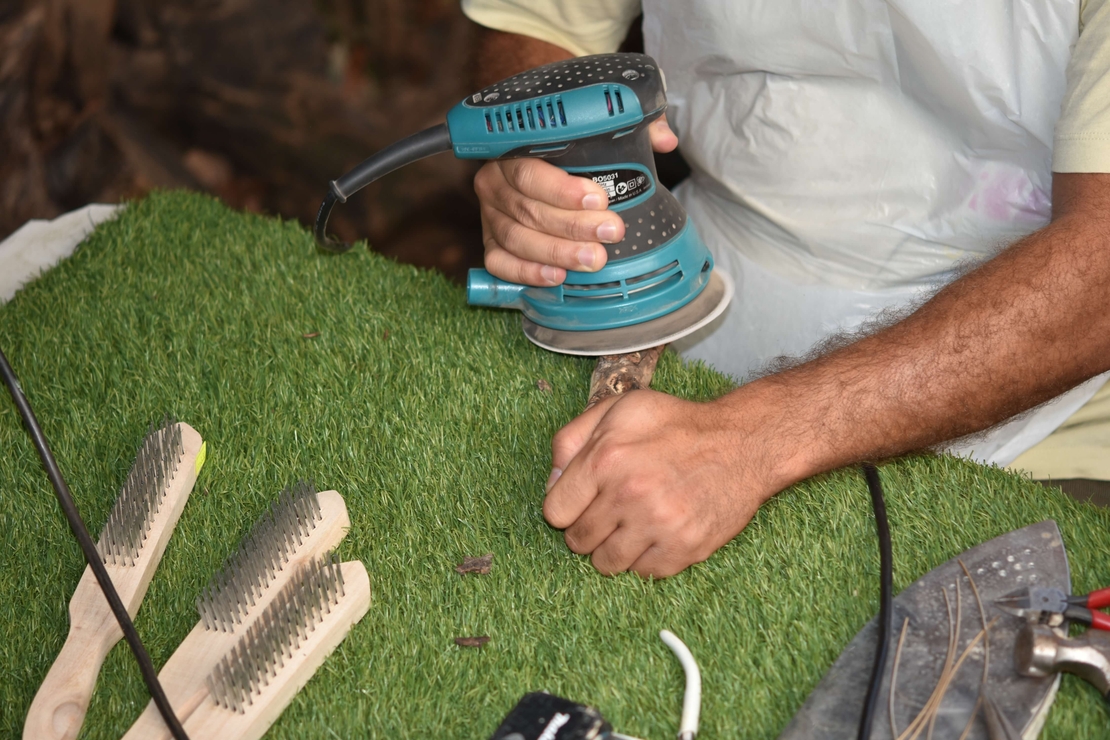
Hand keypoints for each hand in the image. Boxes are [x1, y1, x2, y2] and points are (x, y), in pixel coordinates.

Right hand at [473, 116, 678, 285]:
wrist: (541, 169)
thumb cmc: (569, 151)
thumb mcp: (599, 131)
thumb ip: (632, 127)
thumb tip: (665, 140)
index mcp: (512, 151)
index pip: (530, 171)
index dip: (562, 189)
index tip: (599, 199)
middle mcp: (495, 182)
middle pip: (529, 209)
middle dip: (573, 226)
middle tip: (611, 232)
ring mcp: (490, 216)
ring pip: (518, 238)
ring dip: (558, 252)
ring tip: (594, 259)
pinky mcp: (490, 245)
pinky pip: (499, 263)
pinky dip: (526, 272)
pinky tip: (557, 276)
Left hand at [542, 388, 778, 577]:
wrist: (743, 444)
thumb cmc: (677, 425)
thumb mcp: (619, 410)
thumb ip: (572, 440)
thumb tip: (551, 481)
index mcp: (606, 458)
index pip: (555, 512)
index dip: (567, 506)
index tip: (584, 500)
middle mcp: (629, 494)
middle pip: (578, 541)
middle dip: (589, 528)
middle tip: (611, 511)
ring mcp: (658, 525)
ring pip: (606, 564)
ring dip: (612, 548)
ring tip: (632, 524)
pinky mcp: (684, 549)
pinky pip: (642, 573)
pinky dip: (644, 558)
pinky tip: (656, 533)